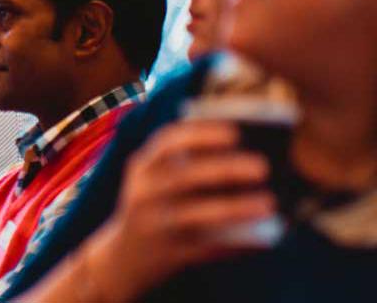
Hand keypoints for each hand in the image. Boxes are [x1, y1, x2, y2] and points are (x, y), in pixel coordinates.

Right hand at [83, 121, 276, 300]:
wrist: (122, 257)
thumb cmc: (152, 206)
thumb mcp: (153, 178)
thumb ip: (184, 161)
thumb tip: (244, 152)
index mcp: (142, 166)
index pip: (166, 142)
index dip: (200, 135)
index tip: (234, 132)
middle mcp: (144, 193)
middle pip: (185, 176)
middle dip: (225, 169)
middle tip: (263, 166)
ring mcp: (154, 225)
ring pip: (197, 215)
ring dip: (235, 208)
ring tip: (268, 203)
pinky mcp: (168, 254)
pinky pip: (207, 248)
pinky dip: (236, 243)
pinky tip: (263, 239)